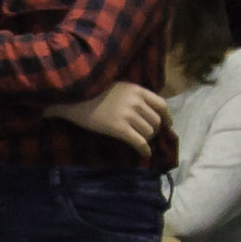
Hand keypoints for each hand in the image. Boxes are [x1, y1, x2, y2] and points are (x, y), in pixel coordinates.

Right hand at [47, 81, 167, 149]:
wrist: (73, 97)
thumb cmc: (92, 92)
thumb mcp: (118, 87)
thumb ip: (133, 96)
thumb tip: (147, 112)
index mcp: (136, 89)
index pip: (161, 104)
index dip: (166, 117)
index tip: (168, 125)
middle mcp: (135, 101)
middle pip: (156, 121)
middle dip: (153, 131)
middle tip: (145, 135)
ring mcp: (127, 114)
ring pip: (149, 132)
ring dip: (146, 140)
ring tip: (139, 142)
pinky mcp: (118, 128)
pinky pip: (139, 142)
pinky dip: (144, 150)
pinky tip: (144, 154)